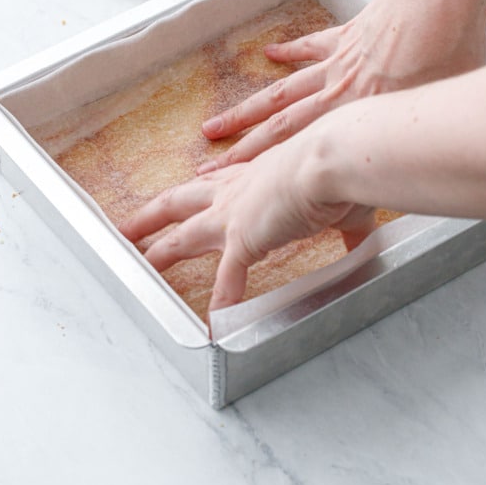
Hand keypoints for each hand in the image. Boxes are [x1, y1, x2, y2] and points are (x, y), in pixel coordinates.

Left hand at [119, 134, 372, 314]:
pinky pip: (225, 280)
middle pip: (177, 203)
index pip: (214, 183)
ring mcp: (233, 216)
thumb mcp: (336, 198)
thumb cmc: (337, 166)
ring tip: (137, 265)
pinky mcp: (243, 239)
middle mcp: (235, 191)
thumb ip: (344, 225)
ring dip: (157, 253)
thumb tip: (359, 240)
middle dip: (149, 217)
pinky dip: (220, 302)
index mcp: (254, 175)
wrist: (333, 158)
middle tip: (126, 227)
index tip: (185, 191)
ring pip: (180, 236)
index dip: (198, 189)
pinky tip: (211, 326)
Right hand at [199, 0, 485, 170]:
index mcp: (358, 114)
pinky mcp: (350, 33)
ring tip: (218, 122)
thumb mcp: (440, 111)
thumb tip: (417, 175)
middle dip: (241, 148)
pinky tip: (269, 53)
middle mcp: (339, 91)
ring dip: (248, 108)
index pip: (298, 148)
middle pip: (277, 124)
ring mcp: (340, 61)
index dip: (262, 169)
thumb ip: (414, 141)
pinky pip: (311, 46)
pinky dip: (288, 51)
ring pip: (282, 90)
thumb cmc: (453, 50)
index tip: (233, 183)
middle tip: (208, 162)